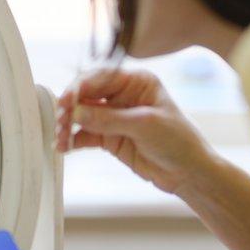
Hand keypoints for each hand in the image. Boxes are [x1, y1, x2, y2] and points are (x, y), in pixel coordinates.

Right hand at [55, 67, 213, 195]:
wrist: (188, 173)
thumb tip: (77, 111)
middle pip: (86, 94)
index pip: (101, 76)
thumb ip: (110, 118)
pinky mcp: (109, 137)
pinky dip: (73, 139)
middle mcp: (123, 95)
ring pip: (82, 115)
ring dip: (68, 125)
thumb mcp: (146, 125)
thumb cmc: (178, 141)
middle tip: (61, 121)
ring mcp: (114, 116)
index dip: (81, 87)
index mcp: (137, 81)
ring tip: (60, 138)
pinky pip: (85, 134)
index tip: (67, 101)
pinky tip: (64, 147)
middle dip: (70, 107)